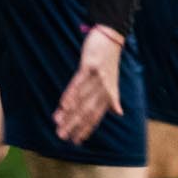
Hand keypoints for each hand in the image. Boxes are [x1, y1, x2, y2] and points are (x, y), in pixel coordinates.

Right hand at [55, 25, 126, 142]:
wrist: (112, 36)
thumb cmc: (110, 59)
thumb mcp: (114, 80)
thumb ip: (113, 98)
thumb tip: (119, 113)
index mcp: (108, 93)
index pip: (96, 116)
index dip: (86, 129)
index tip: (75, 141)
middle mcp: (104, 88)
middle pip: (86, 111)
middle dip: (73, 125)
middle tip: (61, 136)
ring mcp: (97, 77)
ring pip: (80, 99)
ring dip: (68, 112)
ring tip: (57, 123)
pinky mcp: (90, 65)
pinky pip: (78, 83)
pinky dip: (70, 94)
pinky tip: (63, 104)